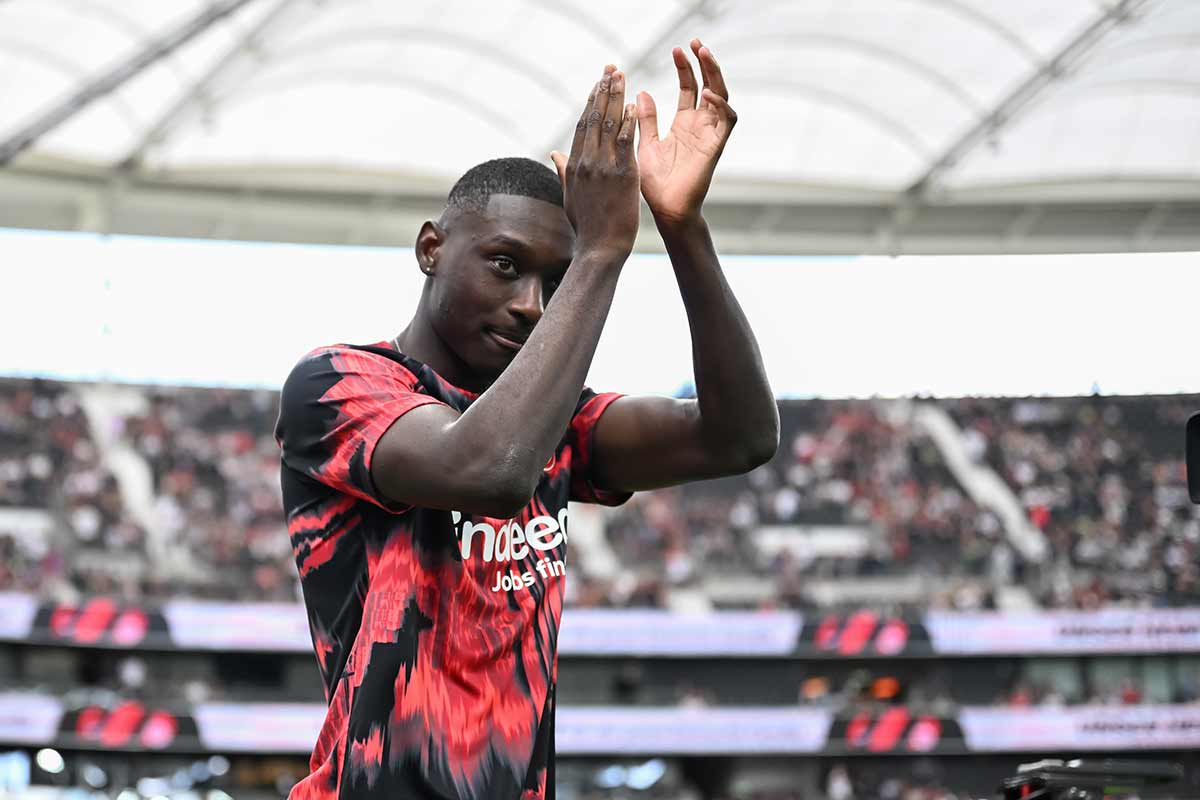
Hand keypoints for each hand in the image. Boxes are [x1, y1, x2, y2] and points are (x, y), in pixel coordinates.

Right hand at [550, 66, 639, 259]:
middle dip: (603, 90)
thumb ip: (564, 171)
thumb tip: (553, 153)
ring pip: (607, 123)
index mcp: (574, 166)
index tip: (598, 84)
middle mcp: (585, 162)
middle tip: (611, 69)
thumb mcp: (570, 197)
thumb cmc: (588, 228)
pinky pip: (624, 141)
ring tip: (621, 76)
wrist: (600, 249)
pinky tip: (633, 105)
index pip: (582, 126)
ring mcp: (602, 167)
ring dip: (615, 97)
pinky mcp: (621, 174)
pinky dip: (628, 121)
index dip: (590, 102)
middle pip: (593, 117)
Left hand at [636, 39, 737, 226]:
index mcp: (683, 124)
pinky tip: (706, 93)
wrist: (666, 211)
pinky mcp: (716, 147)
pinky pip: (727, 120)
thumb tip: (640, 93)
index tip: (676, 49)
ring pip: (722, 96)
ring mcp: (710, 135)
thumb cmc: (655, 184)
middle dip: (703, 63)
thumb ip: (646, 120)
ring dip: (715, 74)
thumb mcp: (645, 144)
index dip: (685, 68)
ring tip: (703, 54)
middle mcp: (700, 126)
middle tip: (694, 42)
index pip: (689, 87)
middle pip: (709, 85)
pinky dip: (720, 105)